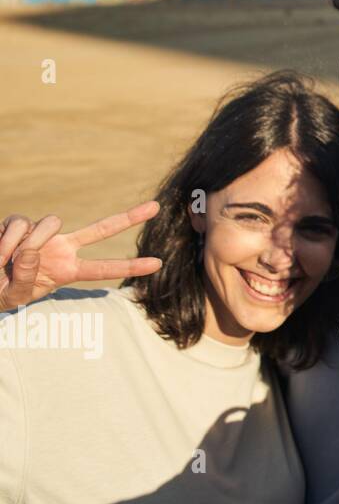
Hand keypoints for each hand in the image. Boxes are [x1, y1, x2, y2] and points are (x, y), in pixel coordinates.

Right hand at [0, 202, 162, 310]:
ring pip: (49, 222)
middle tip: (157, 207)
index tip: (159, 263)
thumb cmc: (0, 291)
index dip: (130, 266)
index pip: (103, 269)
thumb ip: (26, 278)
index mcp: (66, 270)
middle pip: (101, 229)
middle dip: (129, 217)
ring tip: (4, 263)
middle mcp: (60, 248)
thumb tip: (34, 250)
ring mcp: (43, 233)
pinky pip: (20, 224)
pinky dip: (6, 240)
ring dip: (27, 243)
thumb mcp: (15, 296)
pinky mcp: (20, 223)